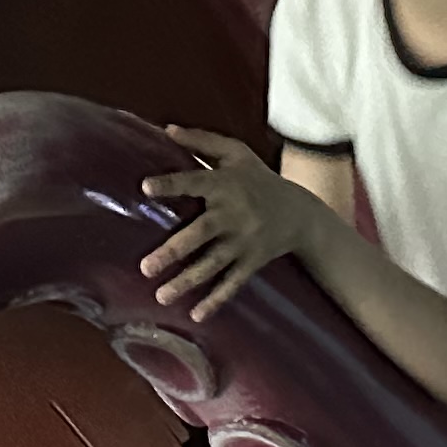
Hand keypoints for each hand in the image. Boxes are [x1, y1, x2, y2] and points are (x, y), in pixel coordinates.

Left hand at [137, 127, 326, 318]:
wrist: (301, 213)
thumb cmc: (258, 179)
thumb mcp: (236, 154)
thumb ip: (202, 142)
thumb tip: (166, 130)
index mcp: (225, 184)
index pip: (195, 181)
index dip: (172, 184)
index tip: (146, 187)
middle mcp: (234, 214)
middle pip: (200, 234)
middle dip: (173, 251)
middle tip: (145, 267)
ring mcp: (244, 242)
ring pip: (212, 265)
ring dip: (186, 282)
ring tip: (161, 296)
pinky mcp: (253, 262)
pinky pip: (232, 283)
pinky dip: (216, 300)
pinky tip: (196, 315)